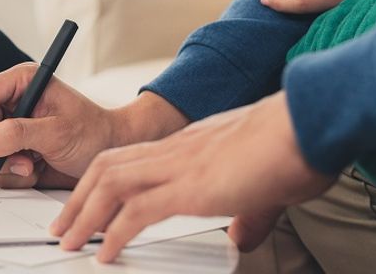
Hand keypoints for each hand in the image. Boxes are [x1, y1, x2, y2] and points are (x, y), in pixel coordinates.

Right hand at [0, 64, 187, 188]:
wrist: (111, 153)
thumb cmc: (93, 133)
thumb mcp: (57, 132)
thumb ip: (16, 134)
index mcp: (21, 83)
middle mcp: (11, 103)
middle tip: (22, 160)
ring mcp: (9, 128)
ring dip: (4, 165)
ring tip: (33, 165)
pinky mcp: (12, 150)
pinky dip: (13, 175)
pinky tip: (36, 169)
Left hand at [51, 92, 334, 262]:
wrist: (312, 120)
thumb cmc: (298, 144)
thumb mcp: (266, 186)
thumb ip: (248, 211)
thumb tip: (242, 235)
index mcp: (190, 145)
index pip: (133, 158)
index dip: (104, 180)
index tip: (90, 203)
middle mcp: (177, 150)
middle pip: (108, 166)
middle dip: (79, 197)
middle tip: (63, 224)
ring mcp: (181, 165)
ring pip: (111, 183)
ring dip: (85, 214)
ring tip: (70, 240)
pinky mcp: (191, 187)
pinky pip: (137, 212)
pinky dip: (114, 234)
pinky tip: (106, 254)